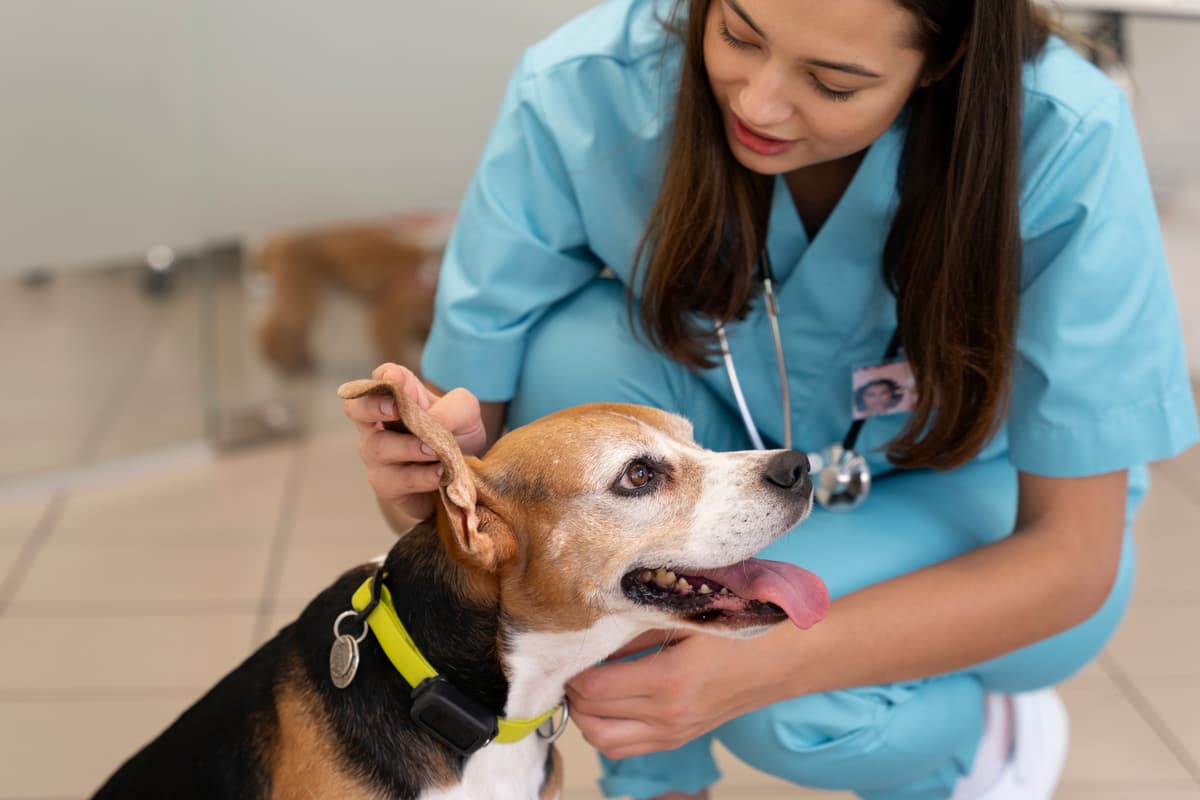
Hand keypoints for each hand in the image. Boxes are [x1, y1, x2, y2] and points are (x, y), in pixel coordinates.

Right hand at [342, 363, 487, 522]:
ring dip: (407, 447)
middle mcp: (377, 422)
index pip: (381, 379)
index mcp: (396, 397)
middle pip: (356, 408)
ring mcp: (377, 454)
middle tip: (395, 410)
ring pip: (378, 446)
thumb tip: (435, 420)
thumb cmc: (454, 436)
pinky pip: (396, 479)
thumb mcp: (465, 415)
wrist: (458, 479)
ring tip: (433, 450)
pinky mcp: (386, 484)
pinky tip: (440, 474)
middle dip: (372, 406)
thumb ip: (454, 407)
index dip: (385, 377)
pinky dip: (420, 477)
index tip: (396, 379)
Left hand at [565, 628, 790, 759]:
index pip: (595, 689)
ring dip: (585, 716)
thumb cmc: (738, 630)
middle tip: (570, 665)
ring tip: (584, 685)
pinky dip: (606, 729)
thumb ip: (636, 626)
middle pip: (592, 720)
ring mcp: (674, 733)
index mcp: (669, 681)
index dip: (573, 671)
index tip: (569, 649)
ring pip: (605, 742)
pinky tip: (606, 701)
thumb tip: (592, 632)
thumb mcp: (685, 617)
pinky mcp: (678, 739)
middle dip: (571, 693)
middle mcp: (668, 716)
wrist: (782, 660)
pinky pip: (626, 747)